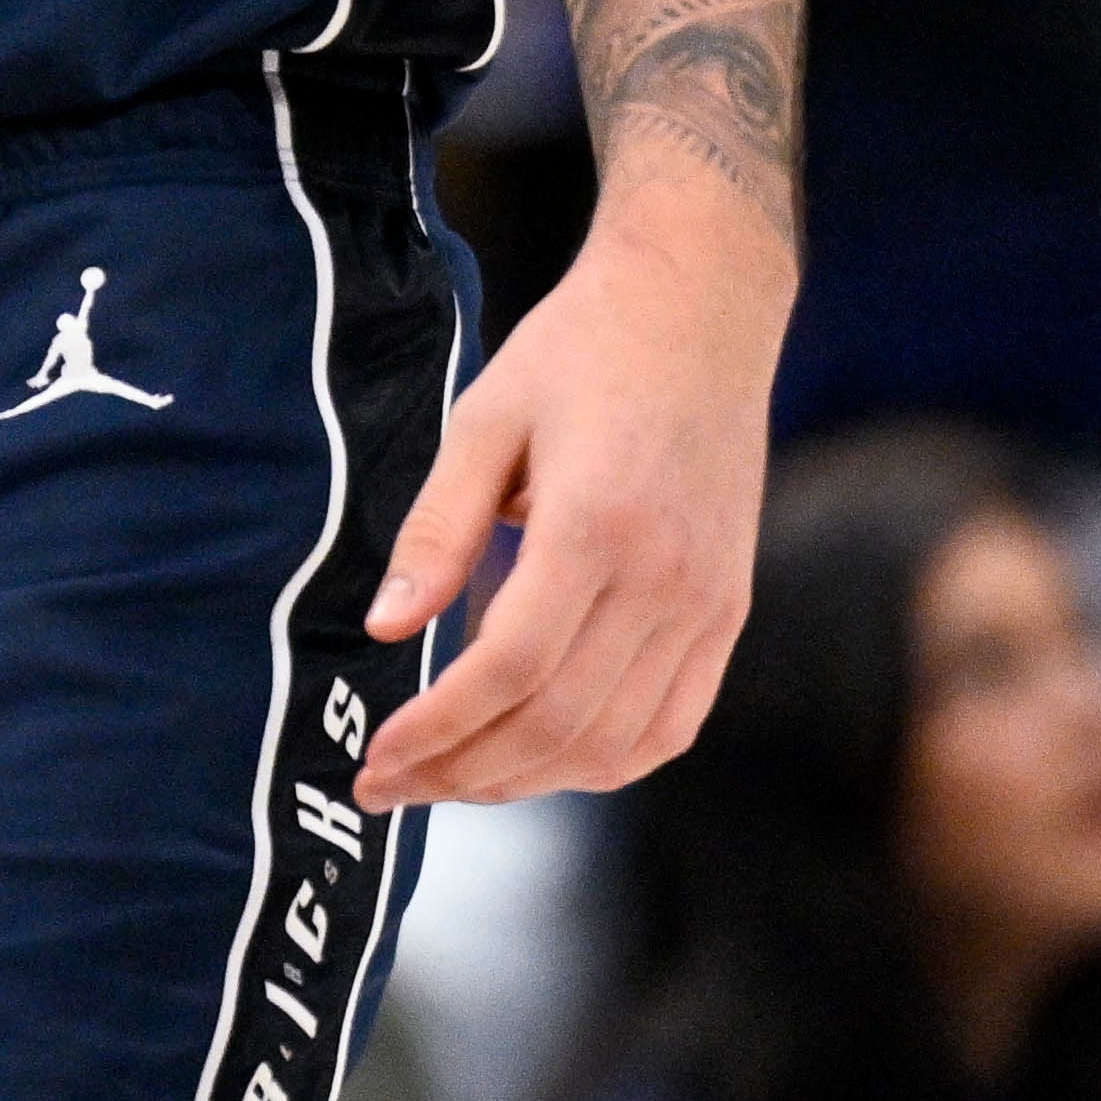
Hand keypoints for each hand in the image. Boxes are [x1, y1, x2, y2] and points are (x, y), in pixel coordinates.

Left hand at [351, 192, 786, 808]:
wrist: (698, 312)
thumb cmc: (579, 353)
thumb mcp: (483, 419)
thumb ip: (436, 529)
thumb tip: (384, 626)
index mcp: (597, 528)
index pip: (511, 669)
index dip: (437, 730)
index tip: (372, 758)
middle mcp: (666, 581)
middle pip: (559, 723)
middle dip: (463, 773)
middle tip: (385, 787)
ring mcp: (709, 605)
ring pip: (617, 743)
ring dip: (525, 780)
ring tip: (446, 782)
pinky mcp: (728, 613)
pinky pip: (672, 724)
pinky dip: (602, 762)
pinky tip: (537, 762)